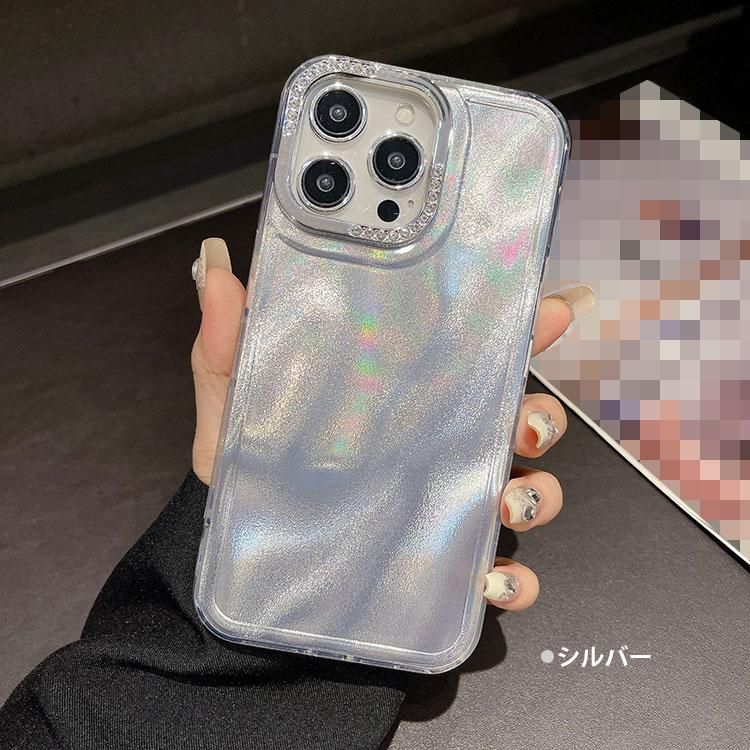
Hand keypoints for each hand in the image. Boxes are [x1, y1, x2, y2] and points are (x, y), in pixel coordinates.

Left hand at [190, 237, 594, 611]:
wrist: (245, 562)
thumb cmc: (248, 474)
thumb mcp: (236, 403)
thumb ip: (230, 342)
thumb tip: (214, 270)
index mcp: (403, 403)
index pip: (472, 357)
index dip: (519, 331)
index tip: (547, 310)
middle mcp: (437, 450)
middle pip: (518, 421)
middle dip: (542, 415)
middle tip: (524, 420)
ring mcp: (447, 508)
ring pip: (526, 492)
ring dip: (537, 495)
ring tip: (507, 501)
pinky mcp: (444, 569)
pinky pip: (501, 576)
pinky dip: (515, 581)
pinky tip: (493, 582)